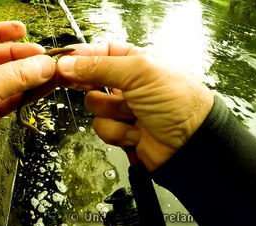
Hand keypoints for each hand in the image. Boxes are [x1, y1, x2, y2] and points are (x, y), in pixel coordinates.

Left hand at [0, 21, 55, 181]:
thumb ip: (15, 75)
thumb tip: (43, 64)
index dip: (1, 32)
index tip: (23, 30)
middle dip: (22, 56)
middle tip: (44, 59)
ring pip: (8, 81)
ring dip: (29, 77)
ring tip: (50, 73)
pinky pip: (11, 100)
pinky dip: (27, 95)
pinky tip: (42, 90)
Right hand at [57, 42, 213, 170]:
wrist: (192, 144)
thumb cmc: (177, 101)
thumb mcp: (139, 73)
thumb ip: (100, 66)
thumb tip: (68, 64)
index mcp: (134, 62)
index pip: (100, 52)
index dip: (81, 57)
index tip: (63, 62)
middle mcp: (127, 83)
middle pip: (90, 79)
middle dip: (92, 86)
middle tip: (91, 86)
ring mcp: (124, 108)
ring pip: (94, 106)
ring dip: (110, 112)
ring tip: (132, 114)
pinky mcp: (121, 130)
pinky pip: (101, 128)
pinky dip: (117, 131)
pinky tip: (136, 132)